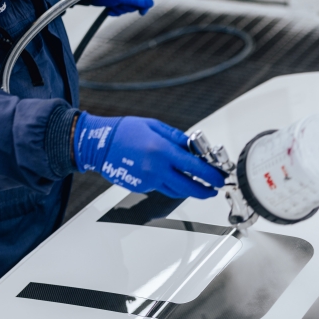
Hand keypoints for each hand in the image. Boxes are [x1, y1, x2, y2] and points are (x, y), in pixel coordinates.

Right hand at [72, 113, 224, 198]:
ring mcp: (149, 180)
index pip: (195, 168)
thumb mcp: (155, 127)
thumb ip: (177, 138)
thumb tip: (195, 148)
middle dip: (205, 191)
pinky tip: (172, 176)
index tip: (219, 178)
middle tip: (213, 190)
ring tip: (198, 185)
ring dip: (190, 190)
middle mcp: (156, 168)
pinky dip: (171, 184)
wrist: (98, 144)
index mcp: (162, 150)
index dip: (211, 175)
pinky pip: (162, 188)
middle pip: (189, 188)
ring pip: (176, 191)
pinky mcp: (142, 186)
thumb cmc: (124, 132)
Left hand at [91, 0, 153, 15]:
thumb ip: (137, 0)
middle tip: (121, 5)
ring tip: (114, 6)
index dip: (146, 1)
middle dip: (129, 6)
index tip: (142, 11)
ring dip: (122, 8)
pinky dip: (117, 9)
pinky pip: (123, 5)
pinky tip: (111, 8)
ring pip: (130, 4)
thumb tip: (150, 3)